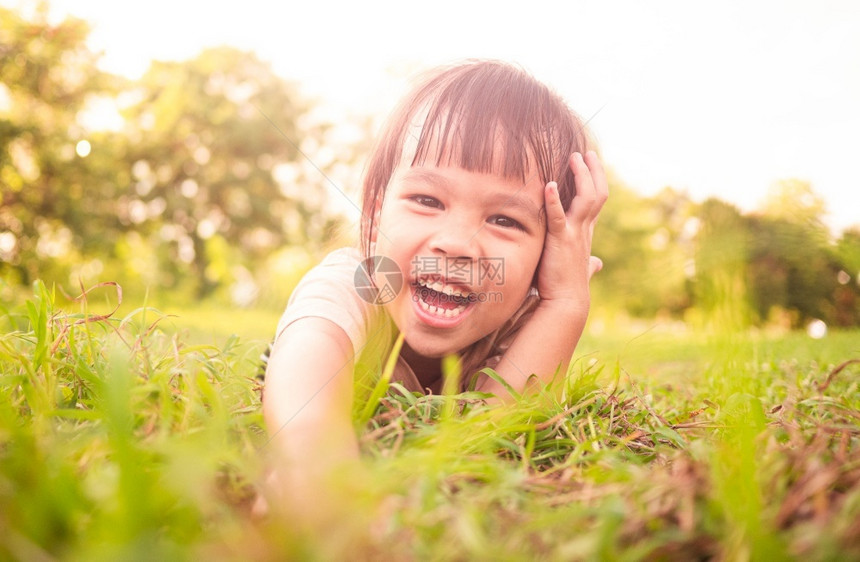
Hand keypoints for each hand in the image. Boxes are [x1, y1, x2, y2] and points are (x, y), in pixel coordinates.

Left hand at [536, 151, 607, 307]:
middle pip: (597, 193)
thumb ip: (587, 263)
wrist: (565, 303)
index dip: (595, 181)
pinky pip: (558, 216)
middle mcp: (584, 230)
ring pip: (587, 198)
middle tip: (586, 153)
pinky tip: (548, 185)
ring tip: (574, 158)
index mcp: (586, 233)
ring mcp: (574, 234)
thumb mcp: (578, 268)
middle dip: (593, 171)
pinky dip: (554, 200)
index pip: (595, 201)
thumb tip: (596, 265)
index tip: (590, 164)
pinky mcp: (561, 241)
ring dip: (581, 176)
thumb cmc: (566, 285)